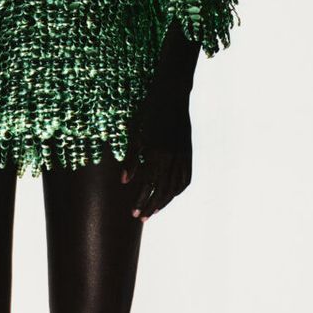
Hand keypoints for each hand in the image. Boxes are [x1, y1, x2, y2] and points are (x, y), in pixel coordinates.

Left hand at [120, 97, 191, 221]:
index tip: (133, 213)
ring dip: (164, 202)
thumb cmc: (148, 110)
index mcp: (156, 153)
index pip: (149, 186)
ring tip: (154, 210)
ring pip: (175, 187)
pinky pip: (186, 178)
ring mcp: (183, 155)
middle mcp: (172, 157)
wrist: (172, 94)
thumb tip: (125, 182)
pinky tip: (170, 195)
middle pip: (162, 191)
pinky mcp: (188, 152)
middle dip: (151, 207)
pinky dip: (178, 190)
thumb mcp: (134, 132)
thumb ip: (131, 159)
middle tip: (141, 218)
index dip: (141, 201)